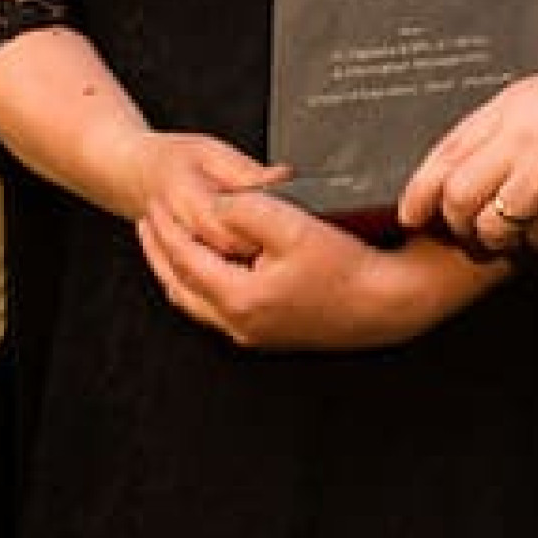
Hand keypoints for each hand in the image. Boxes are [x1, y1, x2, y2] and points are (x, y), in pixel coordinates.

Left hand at [138, 161, 506, 350]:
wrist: (390, 302)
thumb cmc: (348, 265)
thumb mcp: (290, 224)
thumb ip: (243, 210)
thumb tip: (213, 207)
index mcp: (238, 299)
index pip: (184, 260)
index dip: (164, 229)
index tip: (152, 205)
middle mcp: (241, 324)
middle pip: (181, 287)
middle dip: (160, 253)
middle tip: (147, 223)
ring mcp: (257, 332)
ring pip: (198, 302)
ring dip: (180, 270)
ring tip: (170, 241)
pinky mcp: (275, 332)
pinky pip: (221, 308)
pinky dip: (204, 283)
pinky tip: (213, 264)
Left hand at [396, 56, 537, 251]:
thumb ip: (508, 118)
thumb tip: (475, 147)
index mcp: (513, 107)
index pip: (446, 153)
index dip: (420, 189)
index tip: (411, 209)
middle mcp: (522, 143)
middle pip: (458, 197)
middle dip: (452, 220)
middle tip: (456, 225)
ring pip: (490, 227)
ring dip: (492, 236)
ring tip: (503, 229)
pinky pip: (534, 241)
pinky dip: (532, 242)